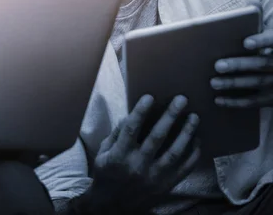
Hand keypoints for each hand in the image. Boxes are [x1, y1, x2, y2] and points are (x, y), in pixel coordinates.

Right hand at [79, 95, 200, 214]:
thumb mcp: (104, 152)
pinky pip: (183, 169)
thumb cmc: (107, 173)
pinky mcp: (166, 186)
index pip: (131, 130)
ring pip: (174, 153)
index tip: (150, 97)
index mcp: (119, 156)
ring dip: (186, 133)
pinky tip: (197, 140)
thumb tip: (130, 115)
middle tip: (181, 100)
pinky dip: (192, 154)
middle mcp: (138, 166)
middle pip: (157, 138)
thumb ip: (117, 134)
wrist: (114, 206)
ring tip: (194, 117)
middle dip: (170, 117)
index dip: (140, 112)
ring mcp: (154, 178)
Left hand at [211, 29, 272, 107]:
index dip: (261, 42)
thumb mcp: (267, 38)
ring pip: (257, 82)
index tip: (246, 43)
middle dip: (239, 65)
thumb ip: (257, 36)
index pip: (272, 41)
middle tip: (218, 66)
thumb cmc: (266, 46)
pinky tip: (218, 100)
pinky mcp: (271, 98)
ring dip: (234, 83)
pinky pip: (254, 101)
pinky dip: (235, 102)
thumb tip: (228, 29)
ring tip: (214, 83)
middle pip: (261, 64)